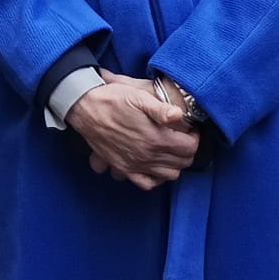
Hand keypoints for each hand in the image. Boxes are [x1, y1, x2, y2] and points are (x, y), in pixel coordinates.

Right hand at [66, 69, 197, 190]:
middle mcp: (148, 155)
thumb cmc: (112, 99)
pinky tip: (155, 165)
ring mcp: (136, 165)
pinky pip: (147, 183)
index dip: (194, 137)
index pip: (190, 147)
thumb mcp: (137, 96)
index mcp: (156, 138)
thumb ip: (161, 108)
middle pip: (183, 162)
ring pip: (170, 175)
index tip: (189, 129)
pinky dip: (156, 178)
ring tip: (170, 150)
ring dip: (174, 164)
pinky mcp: (124, 168)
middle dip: (187, 150)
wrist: (85, 107)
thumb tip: (179, 116)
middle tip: (181, 138)